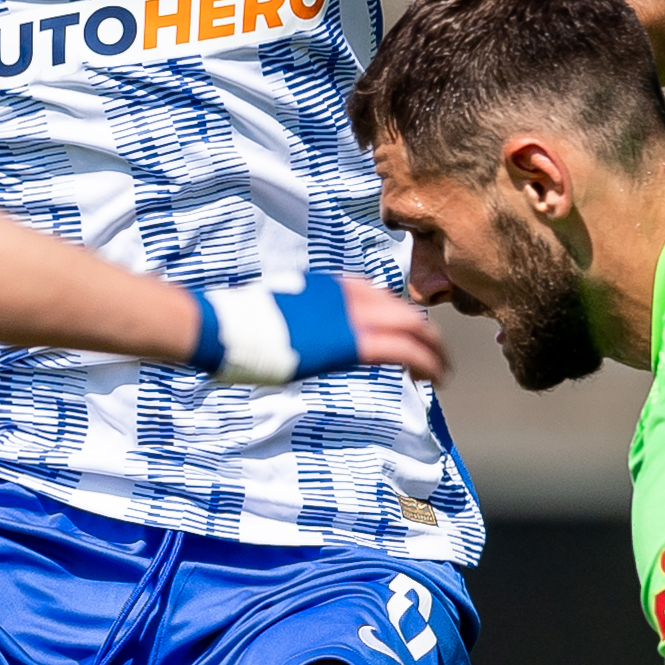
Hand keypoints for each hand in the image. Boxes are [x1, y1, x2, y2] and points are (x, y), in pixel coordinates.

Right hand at [188, 274, 448, 387]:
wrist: (220, 325)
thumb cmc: (235, 326)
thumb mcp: (275, 314)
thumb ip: (300, 320)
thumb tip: (297, 335)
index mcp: (328, 286)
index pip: (379, 297)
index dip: (400, 318)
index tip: (409, 336)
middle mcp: (345, 294)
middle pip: (403, 310)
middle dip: (427, 333)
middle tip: (439, 356)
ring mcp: (349, 315)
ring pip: (413, 328)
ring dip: (434, 351)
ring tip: (444, 372)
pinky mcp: (350, 342)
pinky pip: (403, 350)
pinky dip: (426, 363)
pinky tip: (435, 378)